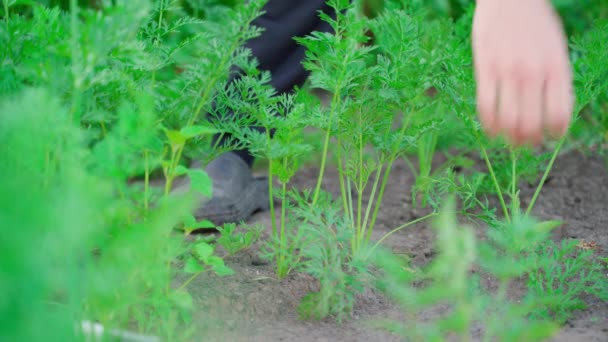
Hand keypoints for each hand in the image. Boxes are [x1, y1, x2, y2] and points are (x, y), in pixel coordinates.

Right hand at [472, 0, 573, 145]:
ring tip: (508, 140)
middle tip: (525, 143)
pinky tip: (491, 130)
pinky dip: (489, 125)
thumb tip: (554, 113)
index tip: (549, 136)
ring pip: (508, 121)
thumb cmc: (536, 23)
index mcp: (557, 69)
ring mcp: (508, 72)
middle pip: (532, 124)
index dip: (555, 133)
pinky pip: (486, 107)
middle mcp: (534, 73)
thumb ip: (557, 78)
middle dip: (528, 141)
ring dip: (508, 138)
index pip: (560, 115)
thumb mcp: (557, 49)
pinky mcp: (485, 69)